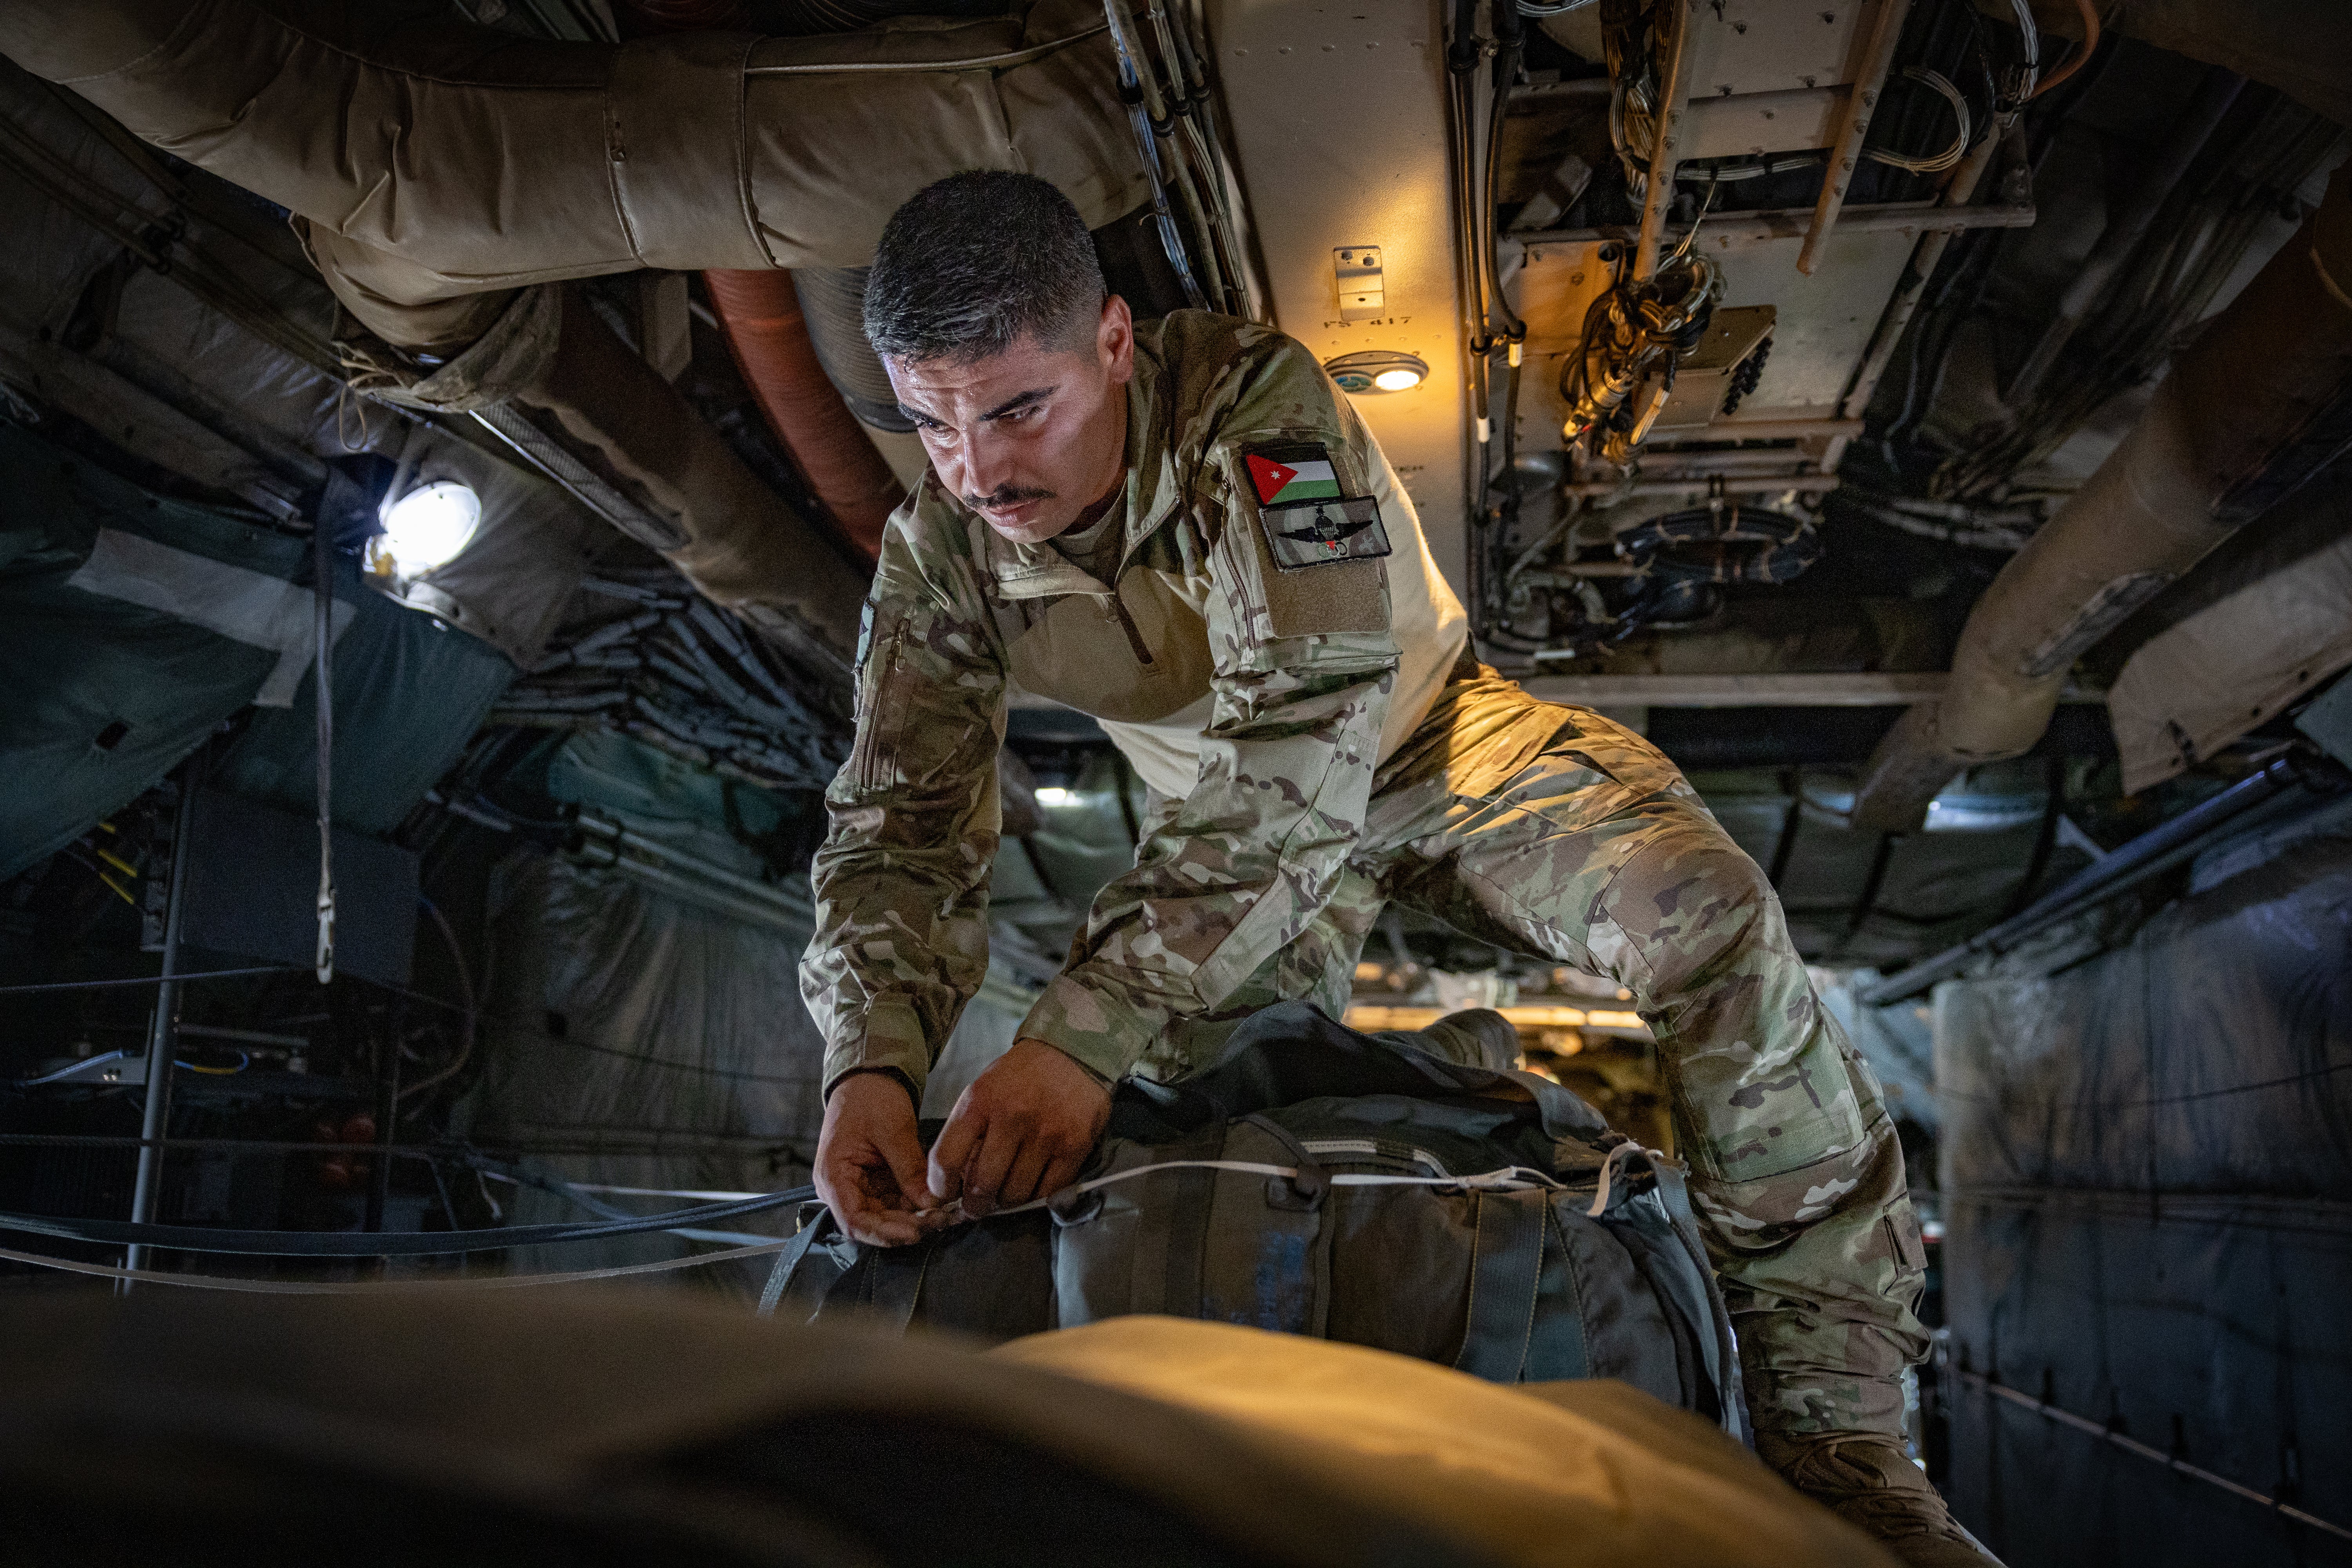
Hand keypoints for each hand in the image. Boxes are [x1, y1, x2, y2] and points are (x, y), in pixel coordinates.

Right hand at [813, 1070, 940, 1246]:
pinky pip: (896, 1203)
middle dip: (905, 1226)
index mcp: (833, 1177)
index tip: (914, 1232)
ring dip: (914, 1219)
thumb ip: (909, 1168)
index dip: (884, 1232)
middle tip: (939, 1222)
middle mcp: (842, 1189)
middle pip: (872, 1223)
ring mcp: (860, 1187)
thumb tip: (930, 1203)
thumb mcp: (892, 1129)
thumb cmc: (869, 1097)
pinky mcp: (877, 1183)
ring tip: (944, 1215)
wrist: (869, 1079)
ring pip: (887, 1217)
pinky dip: (915, 1207)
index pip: (853, 1221)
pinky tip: (937, 1206)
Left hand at [927, 1038, 1110, 1217]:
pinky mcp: (1074, 1147)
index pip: (947, 1158)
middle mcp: (1011, 1118)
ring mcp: (1045, 1134)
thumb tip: (955, 1182)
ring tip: (1006, 1193)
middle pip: (983, 1184)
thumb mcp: (982, 1090)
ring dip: (1007, 1201)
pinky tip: (1032, 1187)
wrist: (1071, 1052)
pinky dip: (1036, 1197)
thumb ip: (966, 1131)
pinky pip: (1047, 1192)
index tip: (944, 1196)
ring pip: (1015, 1194)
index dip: (940, 1187)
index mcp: (979, 1101)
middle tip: (977, 1208)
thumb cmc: (1019, 1076)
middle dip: (975, 1205)